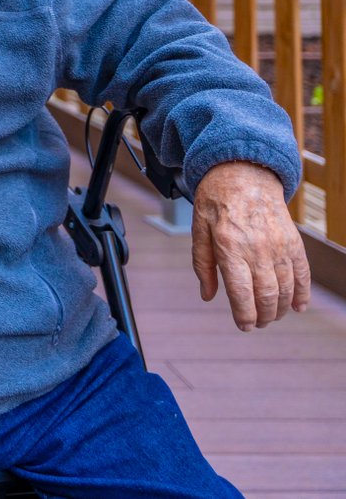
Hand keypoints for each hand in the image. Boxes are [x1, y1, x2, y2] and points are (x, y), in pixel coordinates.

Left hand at [192, 161, 309, 329]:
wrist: (244, 173)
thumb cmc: (216, 202)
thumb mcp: (198, 230)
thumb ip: (202, 264)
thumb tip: (207, 296)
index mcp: (230, 247)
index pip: (241, 292)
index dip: (244, 315)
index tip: (243, 326)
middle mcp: (257, 249)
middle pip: (266, 295)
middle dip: (262, 316)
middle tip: (256, 324)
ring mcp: (279, 246)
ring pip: (285, 288)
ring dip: (279, 308)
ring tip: (270, 316)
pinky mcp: (293, 242)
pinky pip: (302, 273)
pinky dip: (302, 293)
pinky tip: (297, 307)